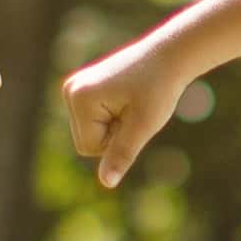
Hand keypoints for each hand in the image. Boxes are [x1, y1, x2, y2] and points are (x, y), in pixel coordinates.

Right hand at [60, 32, 201, 187]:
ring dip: (113, 126)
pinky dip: (112, 117)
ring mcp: (74, 87)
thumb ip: (122, 154)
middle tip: (134, 108)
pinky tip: (125, 98)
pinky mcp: (83, 88)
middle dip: (113, 134)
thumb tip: (106, 183)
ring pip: (89, 134)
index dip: (117, 141)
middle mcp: (70, 90)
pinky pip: (93, 122)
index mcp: (80, 97)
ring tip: (131, 102)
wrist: (169, 56)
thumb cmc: (160, 89)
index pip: (89, 148)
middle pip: (85, 142)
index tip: (134, 113)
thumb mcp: (144, 126)